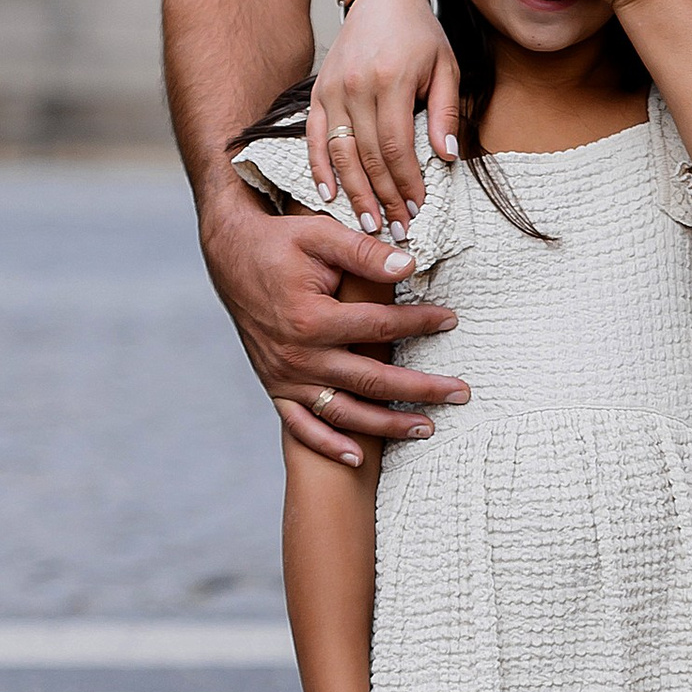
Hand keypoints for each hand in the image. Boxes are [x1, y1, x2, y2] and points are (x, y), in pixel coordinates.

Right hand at [203, 191, 469, 462]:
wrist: (230, 254)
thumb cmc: (279, 241)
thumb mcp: (320, 234)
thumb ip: (364, 252)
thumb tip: (410, 265)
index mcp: (312, 319)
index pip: (381, 327)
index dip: (420, 323)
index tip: (451, 320)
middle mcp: (299, 356)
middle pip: (373, 381)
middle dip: (422, 389)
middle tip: (461, 392)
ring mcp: (285, 376)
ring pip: (345, 411)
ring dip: (388, 425)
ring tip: (428, 428)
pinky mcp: (274, 385)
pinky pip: (302, 425)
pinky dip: (328, 444)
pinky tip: (358, 457)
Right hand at [307, 0, 459, 236]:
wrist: (383, 0)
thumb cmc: (420, 34)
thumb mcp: (446, 67)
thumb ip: (445, 112)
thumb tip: (447, 157)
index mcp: (390, 81)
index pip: (396, 148)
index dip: (407, 183)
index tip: (418, 208)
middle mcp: (356, 88)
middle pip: (368, 157)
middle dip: (384, 197)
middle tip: (396, 228)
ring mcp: (332, 91)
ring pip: (340, 153)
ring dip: (354, 192)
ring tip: (368, 222)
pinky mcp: (318, 92)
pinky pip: (313, 137)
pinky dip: (319, 167)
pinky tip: (329, 194)